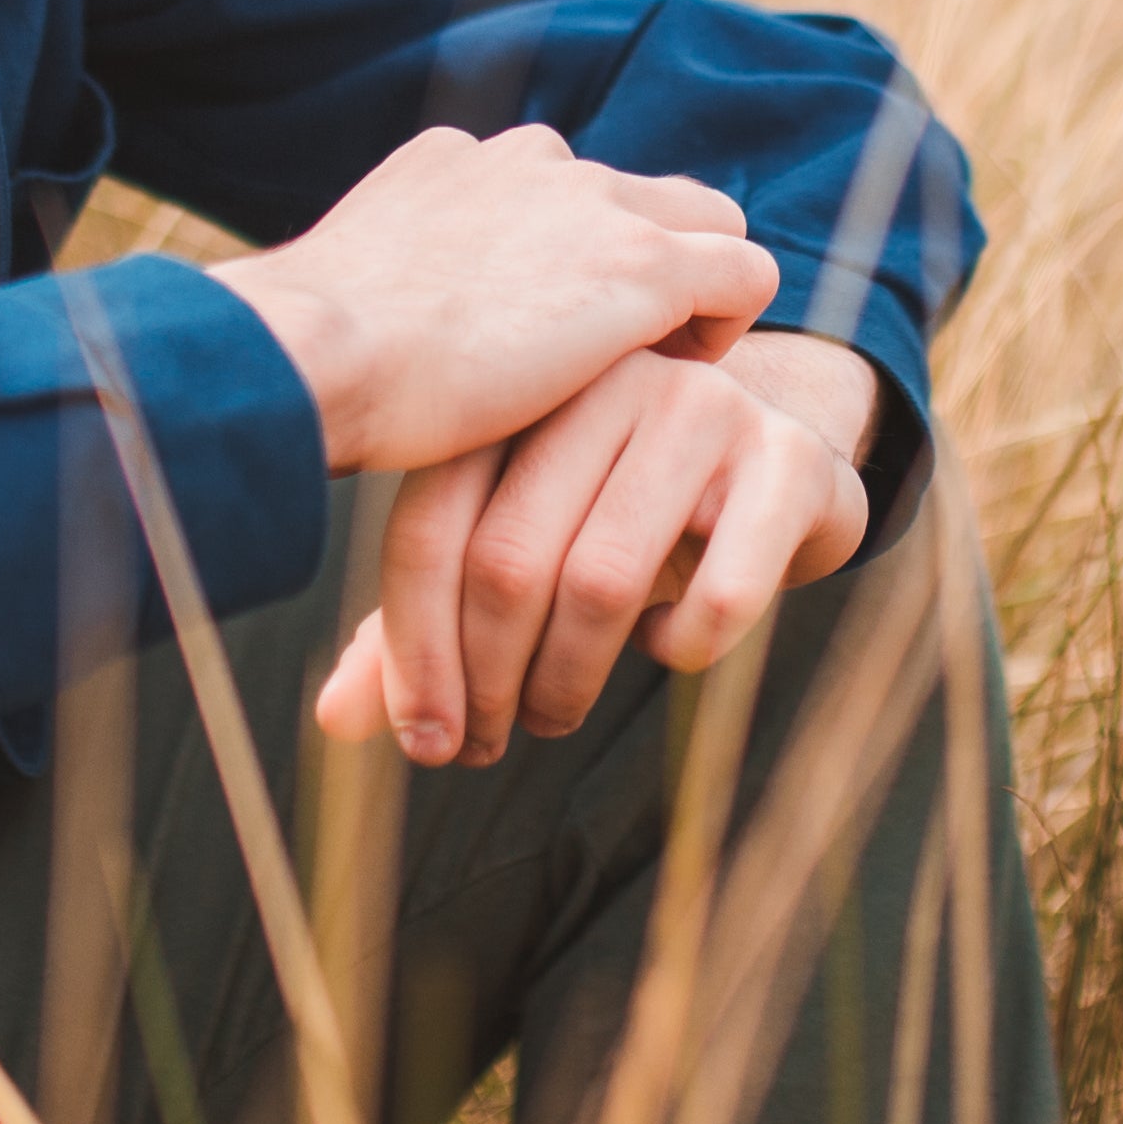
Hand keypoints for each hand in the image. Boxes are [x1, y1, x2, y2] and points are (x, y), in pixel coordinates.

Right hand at [207, 123, 773, 476]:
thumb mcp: (346, 298)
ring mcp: (592, 204)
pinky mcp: (641, 263)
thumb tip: (384, 342)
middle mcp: (531, 161)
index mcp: (456, 162)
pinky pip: (743, 271)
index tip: (550, 335)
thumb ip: (393, 291)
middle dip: (644, 262)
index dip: (571, 259)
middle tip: (614, 357)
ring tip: (653, 370)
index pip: (555, 188)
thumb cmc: (308, 361)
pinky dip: (725, 324)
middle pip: (641, 193)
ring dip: (688, 290)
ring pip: (706, 220)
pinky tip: (679, 382)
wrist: (312, 355)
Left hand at [311, 332, 881, 766]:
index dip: (414, 653)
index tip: (425, 742)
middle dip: (490, 680)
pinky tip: (667, 644)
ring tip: (559, 709)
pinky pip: (718, 594)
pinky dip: (682, 650)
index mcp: (521, 391)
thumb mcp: (525, 554)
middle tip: (493, 740)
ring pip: (602, 579)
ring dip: (568, 679)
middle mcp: (606, 381)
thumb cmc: (629, 516)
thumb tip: (336, 721)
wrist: (785, 464)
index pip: (431, 526)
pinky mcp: (786, 460)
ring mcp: (703, 409)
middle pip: (507, 559)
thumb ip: (429, 623)